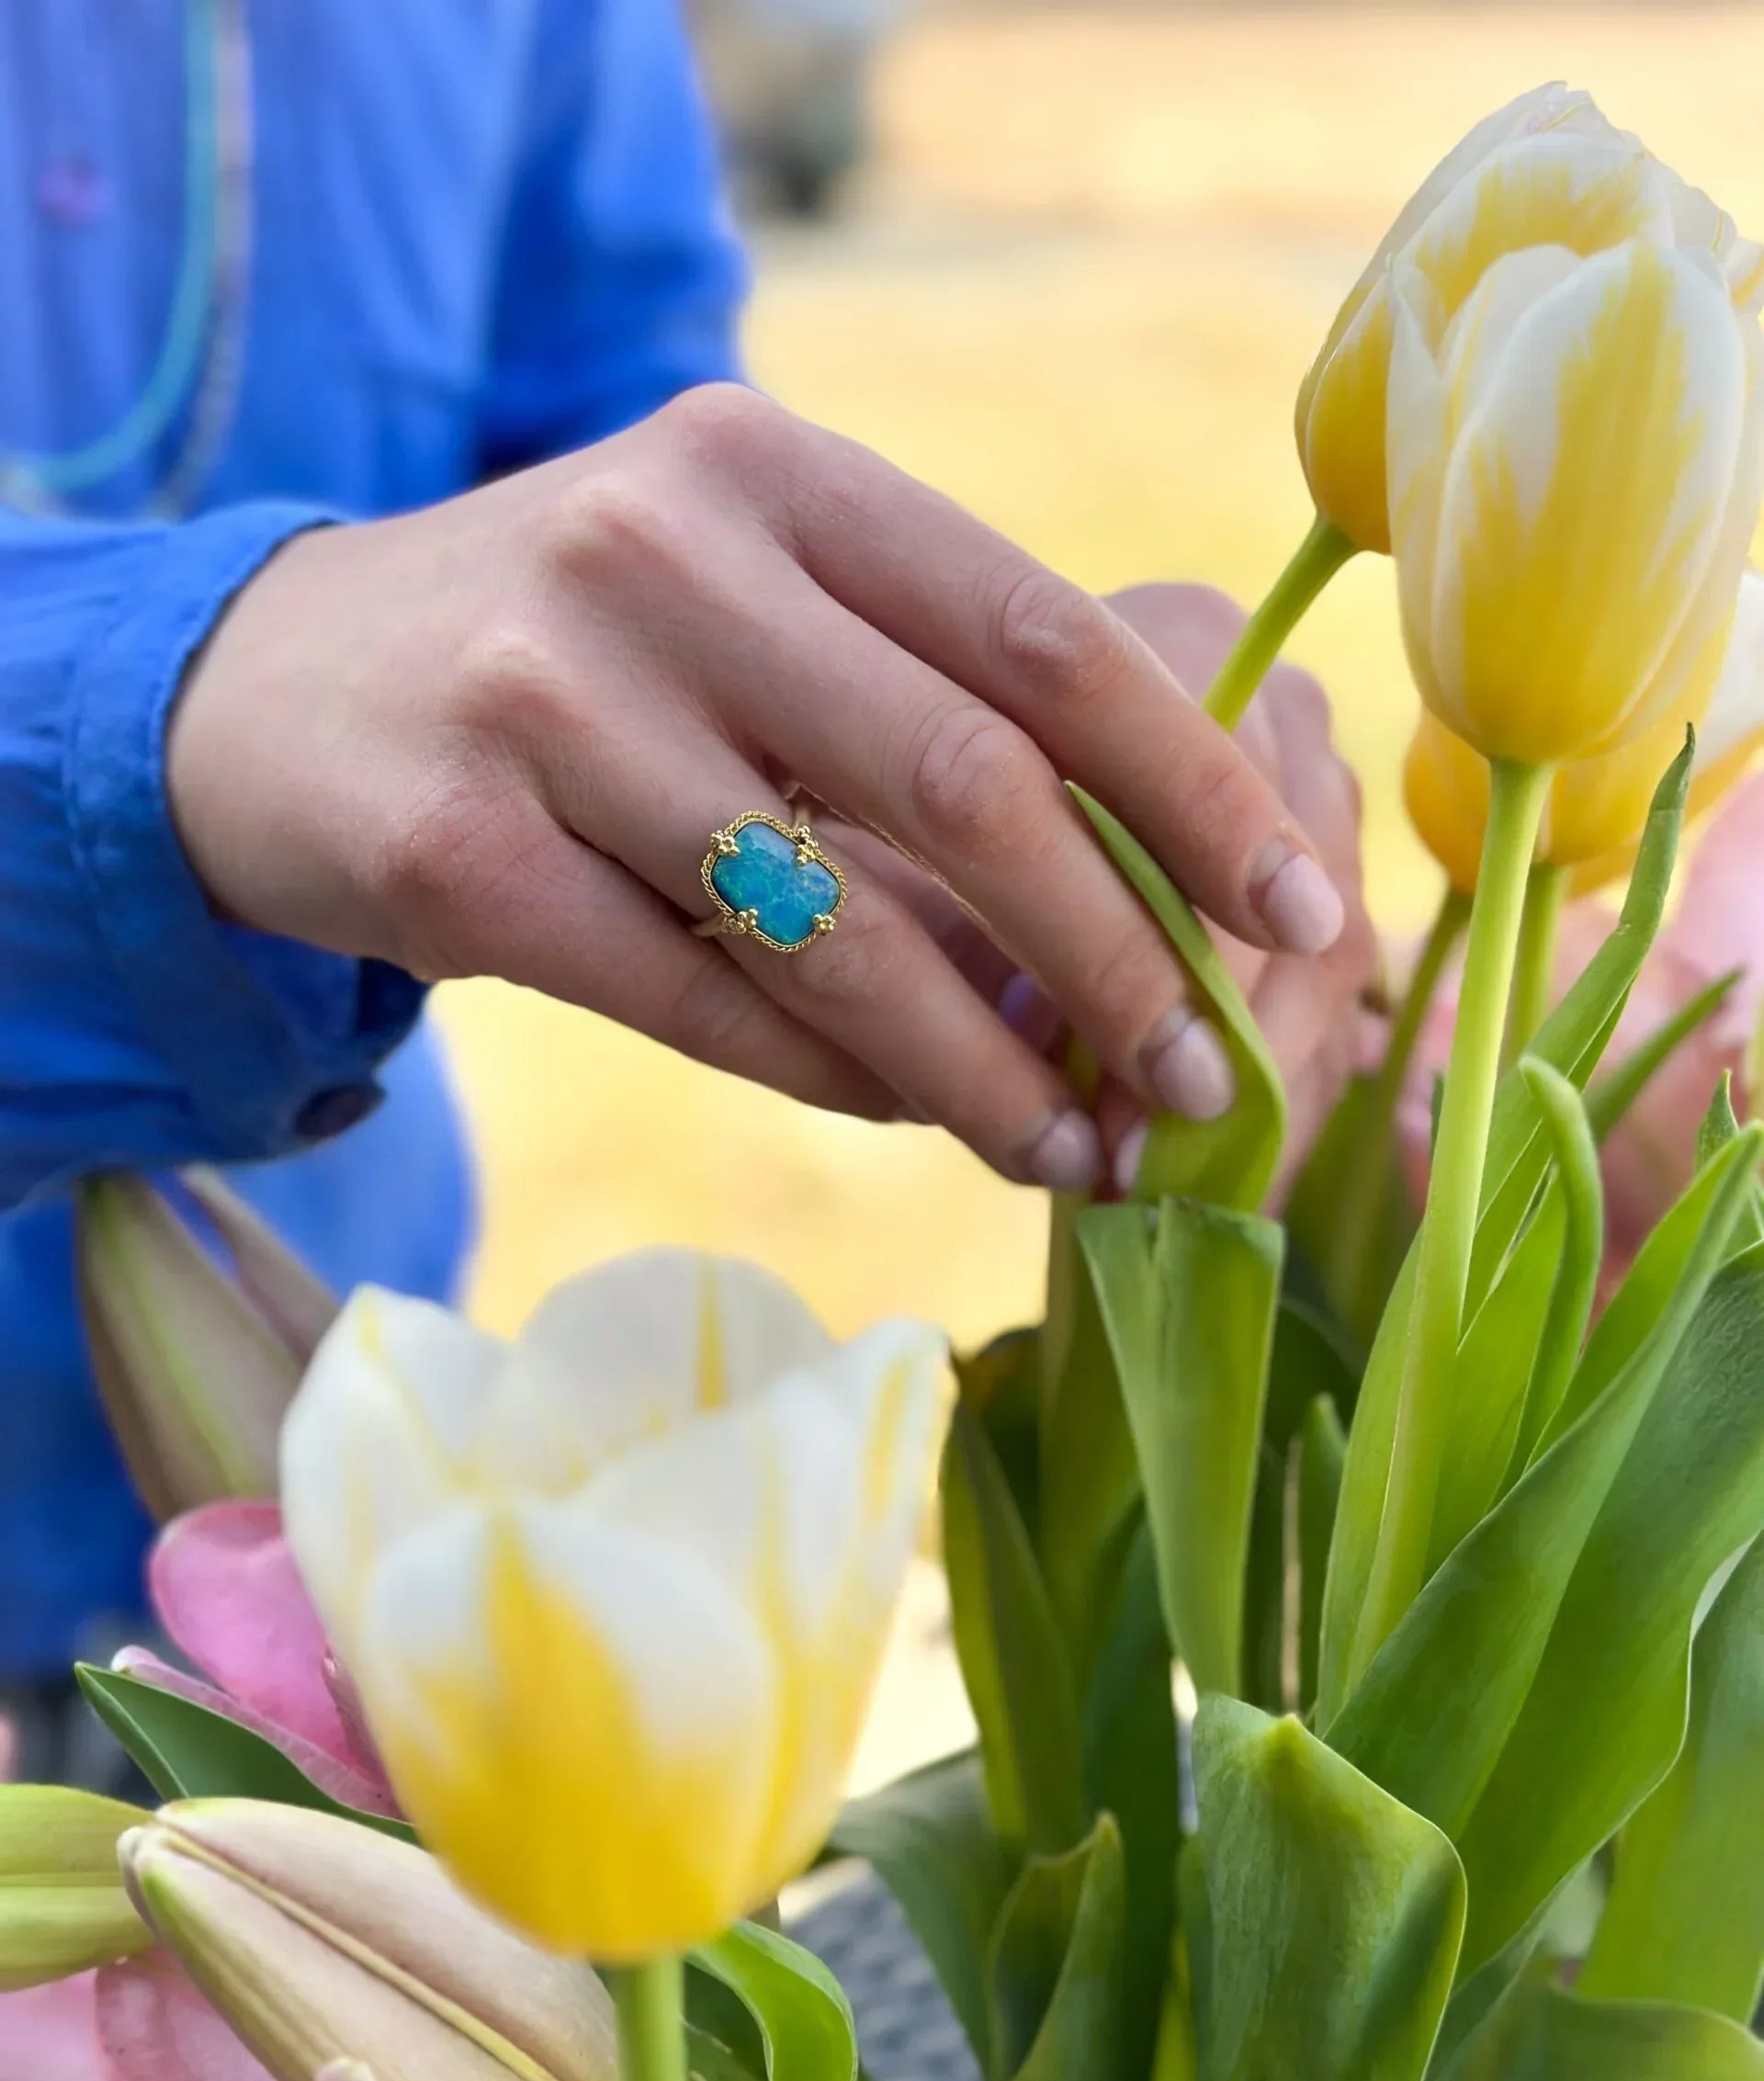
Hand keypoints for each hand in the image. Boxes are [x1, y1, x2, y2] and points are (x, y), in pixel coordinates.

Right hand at [169, 386, 1345, 1191]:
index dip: (1196, 786)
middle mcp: (659, 552)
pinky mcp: (454, 853)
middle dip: (1118, 959)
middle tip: (1202, 1081)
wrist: (272, 694)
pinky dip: (826, 1076)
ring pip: (833, 926)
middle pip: (967, 784)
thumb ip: (910, 701)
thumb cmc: (569, 654)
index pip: (1041, 632)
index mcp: (768, 468)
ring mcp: (545, 700)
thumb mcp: (734, 602)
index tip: (1300, 911)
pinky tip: (907, 1113)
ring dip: (980, 1066)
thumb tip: (1140, 903)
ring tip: (1071, 1149)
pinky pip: (700, 1004)